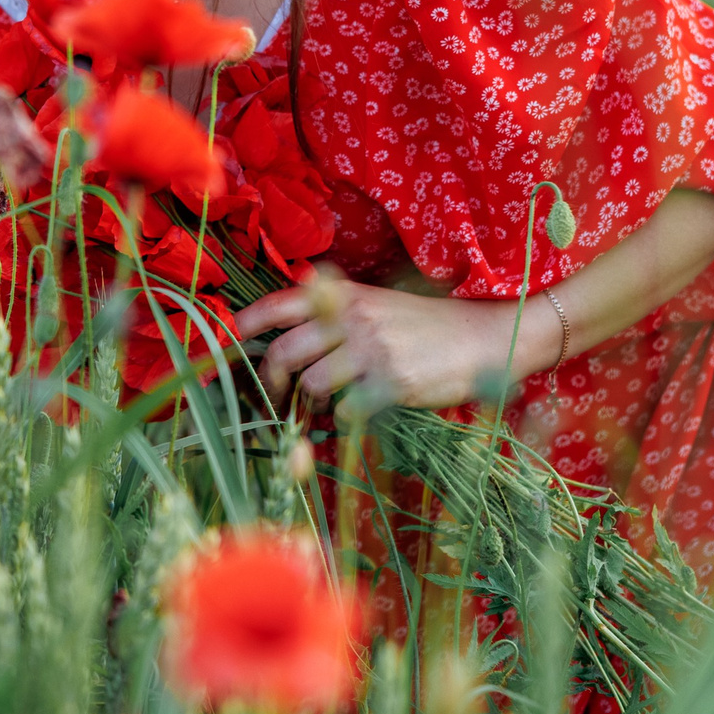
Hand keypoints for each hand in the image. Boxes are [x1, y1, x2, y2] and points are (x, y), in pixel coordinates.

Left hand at [233, 269, 522, 409]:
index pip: (281, 303)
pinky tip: (360, 411)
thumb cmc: (426, 325)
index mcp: (346, 296)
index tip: (229, 337)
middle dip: (269, 381)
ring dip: (310, 402)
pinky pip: (347, 410)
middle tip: (273, 399)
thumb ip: (337, 311)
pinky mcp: (391, 383)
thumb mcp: (378, 303)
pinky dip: (345, 417)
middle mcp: (352, 319)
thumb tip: (290, 336)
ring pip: (311, 384)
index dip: (248, 321)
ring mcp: (371, 351)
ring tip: (323, 406)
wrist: (483, 338)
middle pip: (284, 352)